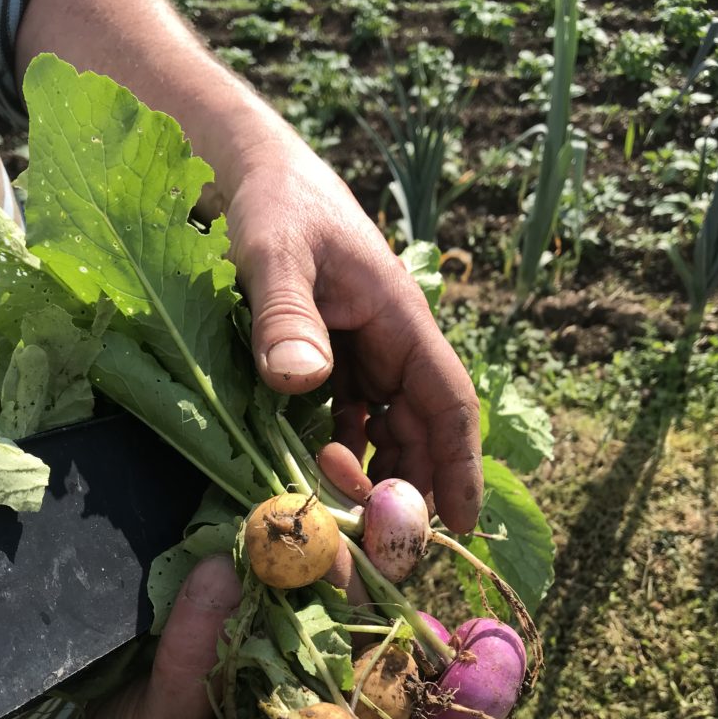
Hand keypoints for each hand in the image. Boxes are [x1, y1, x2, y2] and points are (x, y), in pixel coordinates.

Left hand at [226, 138, 481, 535]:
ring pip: (385, 431)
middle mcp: (391, 345)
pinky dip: (339, 450)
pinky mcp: (334, 361)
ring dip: (371, 474)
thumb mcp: (276, 252)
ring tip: (341, 511)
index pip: (447, 401)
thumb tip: (303, 380)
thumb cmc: (276, 204)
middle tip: (381, 543)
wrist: (255, 175)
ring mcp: (363, 356)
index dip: (458, 464)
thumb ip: (288, 313)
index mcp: (400, 320)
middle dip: (409, 487)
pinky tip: (315, 467)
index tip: (462, 522)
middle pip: (419, 430)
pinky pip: (348, 419)